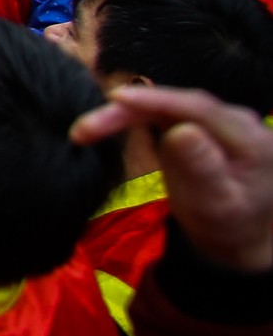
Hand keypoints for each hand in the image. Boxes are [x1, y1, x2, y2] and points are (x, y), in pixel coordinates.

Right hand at [72, 84, 272, 272]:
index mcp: (251, 139)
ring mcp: (215, 120)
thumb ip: (202, 168)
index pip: (199, 109)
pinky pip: (161, 112)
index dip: (157, 100)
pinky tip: (107, 121)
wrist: (233, 236)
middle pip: (178, 104)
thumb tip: (180, 130)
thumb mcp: (216, 205)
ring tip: (85, 130)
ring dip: (124, 113)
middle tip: (84, 128)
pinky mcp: (195, 122)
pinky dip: (132, 116)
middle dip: (130, 109)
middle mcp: (235, 120)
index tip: (116, 98)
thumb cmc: (227, 226)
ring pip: (165, 106)